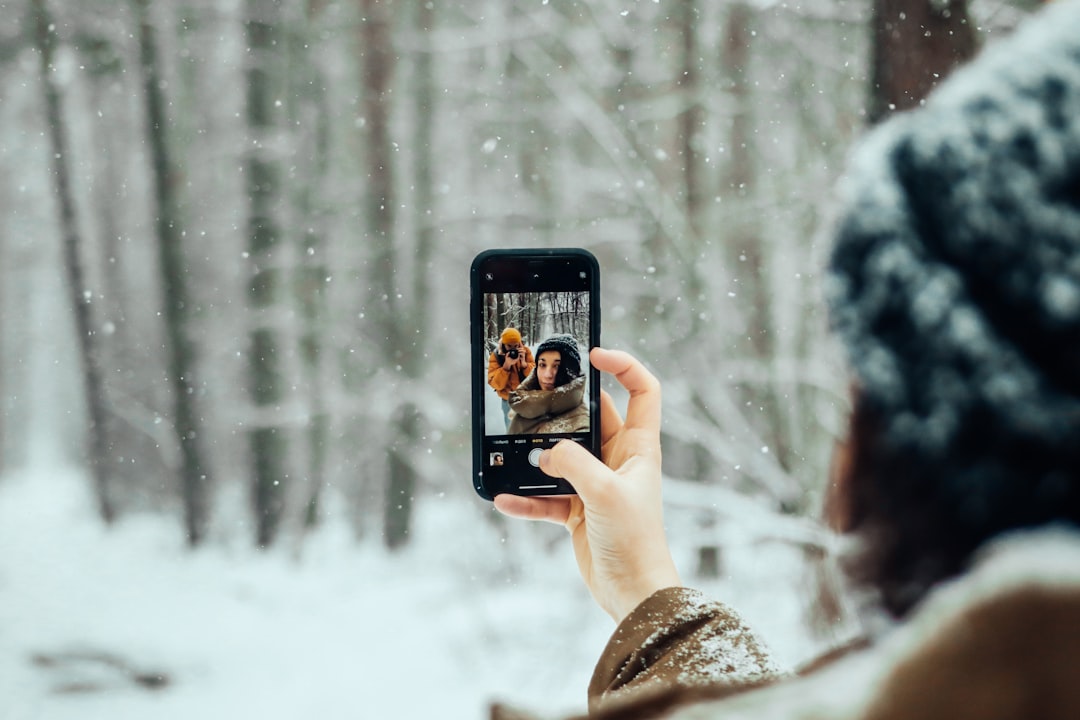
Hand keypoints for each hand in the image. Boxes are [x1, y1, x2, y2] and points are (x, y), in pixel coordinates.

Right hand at [494, 347, 680, 622]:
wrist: (634, 593)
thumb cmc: (635, 540)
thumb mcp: (604, 493)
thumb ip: (572, 464)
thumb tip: (544, 453)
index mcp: (638, 448)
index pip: (642, 392)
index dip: (624, 366)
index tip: (594, 354)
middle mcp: (618, 461)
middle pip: (591, 420)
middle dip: (562, 411)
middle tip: (534, 398)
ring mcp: (596, 485)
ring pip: (562, 457)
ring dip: (537, 458)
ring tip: (512, 452)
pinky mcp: (578, 511)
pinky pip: (546, 497)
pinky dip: (525, 498)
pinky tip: (503, 500)